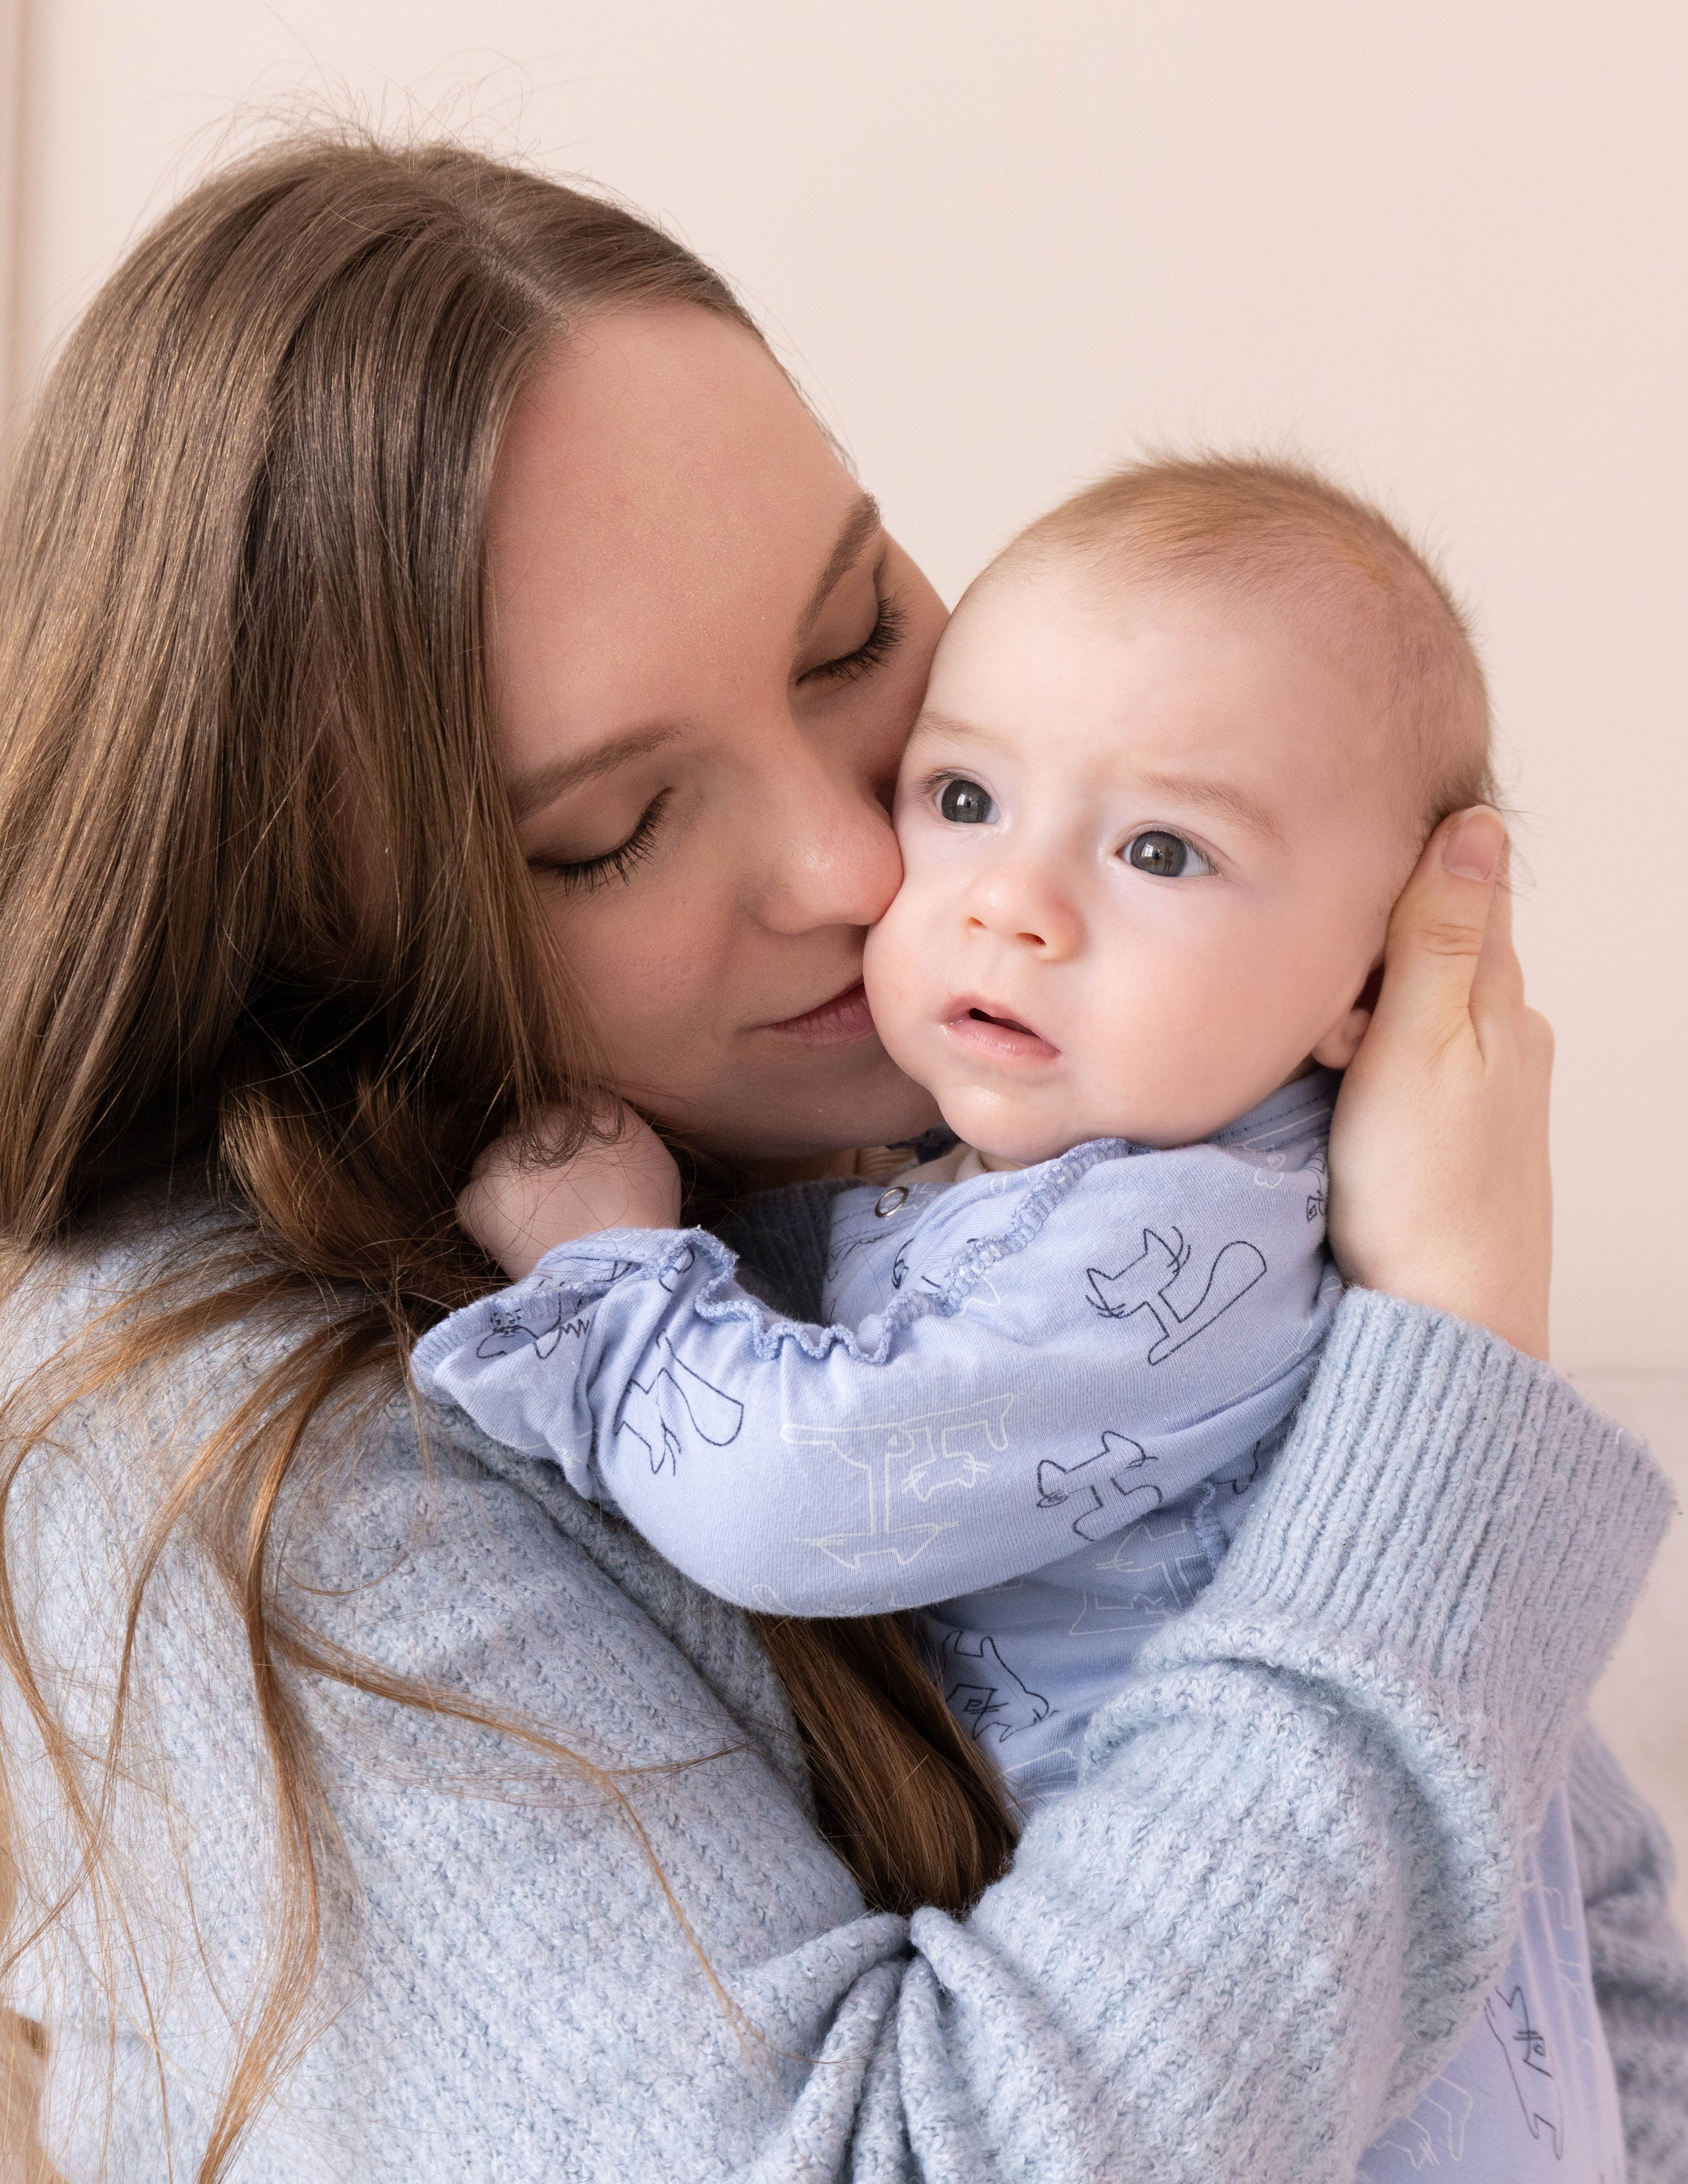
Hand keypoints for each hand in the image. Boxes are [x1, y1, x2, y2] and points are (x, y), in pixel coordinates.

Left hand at [458, 1103, 683, 1280]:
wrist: (619, 1265)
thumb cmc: (646, 1219)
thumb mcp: (652, 1159)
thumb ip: (621, 1136)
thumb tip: (603, 1138)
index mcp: (592, 1107)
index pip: (567, 1107)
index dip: (568, 1140)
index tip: (574, 1165)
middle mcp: (544, 1120)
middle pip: (526, 1128)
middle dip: (533, 1155)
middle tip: (551, 1193)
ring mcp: (507, 1155)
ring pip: (494, 1160)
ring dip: (507, 1182)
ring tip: (530, 1220)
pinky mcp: (482, 1195)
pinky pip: (473, 1200)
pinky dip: (485, 1217)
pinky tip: (509, 1238)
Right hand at [1327, 808, 1553, 1358]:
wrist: (1440, 1318)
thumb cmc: (1423, 1192)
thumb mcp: (1418, 1044)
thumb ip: (1440, 936)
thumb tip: (1477, 825)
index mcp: (1499, 997)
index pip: (1455, 882)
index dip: (1386, 873)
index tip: (1324, 886)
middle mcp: (1502, 1028)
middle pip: (1423, 939)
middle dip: (1358, 953)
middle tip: (1320, 1021)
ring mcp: (1481, 1080)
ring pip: (1407, 998)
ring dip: (1354, 1008)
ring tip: (1321, 1059)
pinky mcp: (1451, 1125)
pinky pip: (1402, 1051)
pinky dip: (1361, 1050)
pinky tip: (1332, 1082)